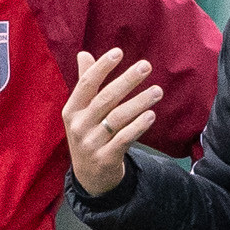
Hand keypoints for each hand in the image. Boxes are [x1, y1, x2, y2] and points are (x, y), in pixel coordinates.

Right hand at [63, 47, 165, 198]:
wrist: (89, 176)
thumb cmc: (88, 134)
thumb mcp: (81, 112)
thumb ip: (85, 83)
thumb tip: (84, 54)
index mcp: (72, 110)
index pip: (86, 84)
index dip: (102, 67)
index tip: (118, 52)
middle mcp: (79, 126)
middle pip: (105, 98)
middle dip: (127, 80)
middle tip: (146, 66)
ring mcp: (91, 143)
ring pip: (117, 118)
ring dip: (139, 102)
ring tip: (157, 91)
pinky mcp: (105, 158)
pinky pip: (124, 139)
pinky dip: (138, 126)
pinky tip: (151, 115)